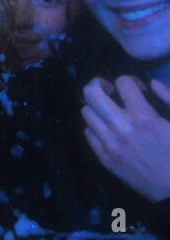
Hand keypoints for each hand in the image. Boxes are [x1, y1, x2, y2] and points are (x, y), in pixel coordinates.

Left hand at [82, 76, 169, 203]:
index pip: (122, 82)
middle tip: (111, 91)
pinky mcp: (104, 158)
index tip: (138, 90)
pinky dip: (96, 126)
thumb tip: (152, 83)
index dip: (131, 81)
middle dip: (100, 85)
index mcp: (143, 117)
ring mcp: (109, 144)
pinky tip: (110, 129)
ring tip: (111, 111)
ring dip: (98, 107)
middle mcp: (120, 128)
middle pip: (91, 93)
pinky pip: (88, 133)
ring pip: (86, 112)